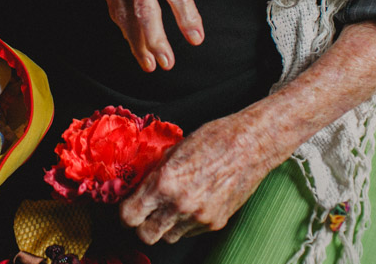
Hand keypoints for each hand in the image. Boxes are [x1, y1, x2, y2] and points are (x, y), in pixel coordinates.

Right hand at [78, 0, 214, 71]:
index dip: (186, 16)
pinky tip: (133, 43)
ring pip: (125, 14)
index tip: (196, 39)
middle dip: (155, 39)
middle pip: (145, 9)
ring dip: (137, 42)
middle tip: (166, 63)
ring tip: (148, 64)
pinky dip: (124, 29)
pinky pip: (114, 8)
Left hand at [119, 111, 284, 243]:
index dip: (126, 213)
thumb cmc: (214, 139)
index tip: (128, 208)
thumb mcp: (174, 150)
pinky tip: (191, 204)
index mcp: (164, 182)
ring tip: (171, 206)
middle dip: (142, 226)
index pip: (129, 216)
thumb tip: (138, 187)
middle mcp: (180, 204)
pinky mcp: (215, 223)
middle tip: (145, 213)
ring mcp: (199, 217)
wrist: (250, 144)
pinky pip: (190, 233)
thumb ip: (154, 173)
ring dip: (164, 226)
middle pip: (146, 235)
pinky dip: (185, 224)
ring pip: (168, 237)